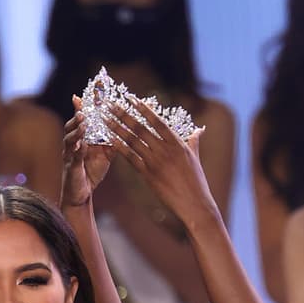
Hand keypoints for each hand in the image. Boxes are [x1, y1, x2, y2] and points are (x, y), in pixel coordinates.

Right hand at [60, 96, 112, 209]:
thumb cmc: (91, 172)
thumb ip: (112, 141)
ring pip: (69, 140)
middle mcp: (72, 145)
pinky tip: (82, 146)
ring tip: (83, 123)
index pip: (80, 120)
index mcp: (81, 139)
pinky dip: (77, 151)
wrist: (82, 195)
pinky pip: (73, 158)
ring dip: (76, 130)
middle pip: (71, 126)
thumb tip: (127, 128)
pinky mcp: (71, 169)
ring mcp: (69, 156)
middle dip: (77, 116)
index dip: (81, 107)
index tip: (83, 95)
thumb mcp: (105, 155)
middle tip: (84, 109)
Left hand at [107, 102, 211, 229]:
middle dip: (123, 114)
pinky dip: (120, 147)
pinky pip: (131, 158)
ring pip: (132, 141)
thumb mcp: (195, 157)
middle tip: (110, 104)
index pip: (156, 121)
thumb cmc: (197, 182)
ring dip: (116, 128)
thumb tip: (199, 130)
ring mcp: (155, 162)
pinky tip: (110, 139)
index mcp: (177, 142)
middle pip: (140, 128)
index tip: (131, 98)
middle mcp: (164, 150)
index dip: (143, 108)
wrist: (194, 204)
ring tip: (104, 118)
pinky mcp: (149, 175)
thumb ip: (194, 140)